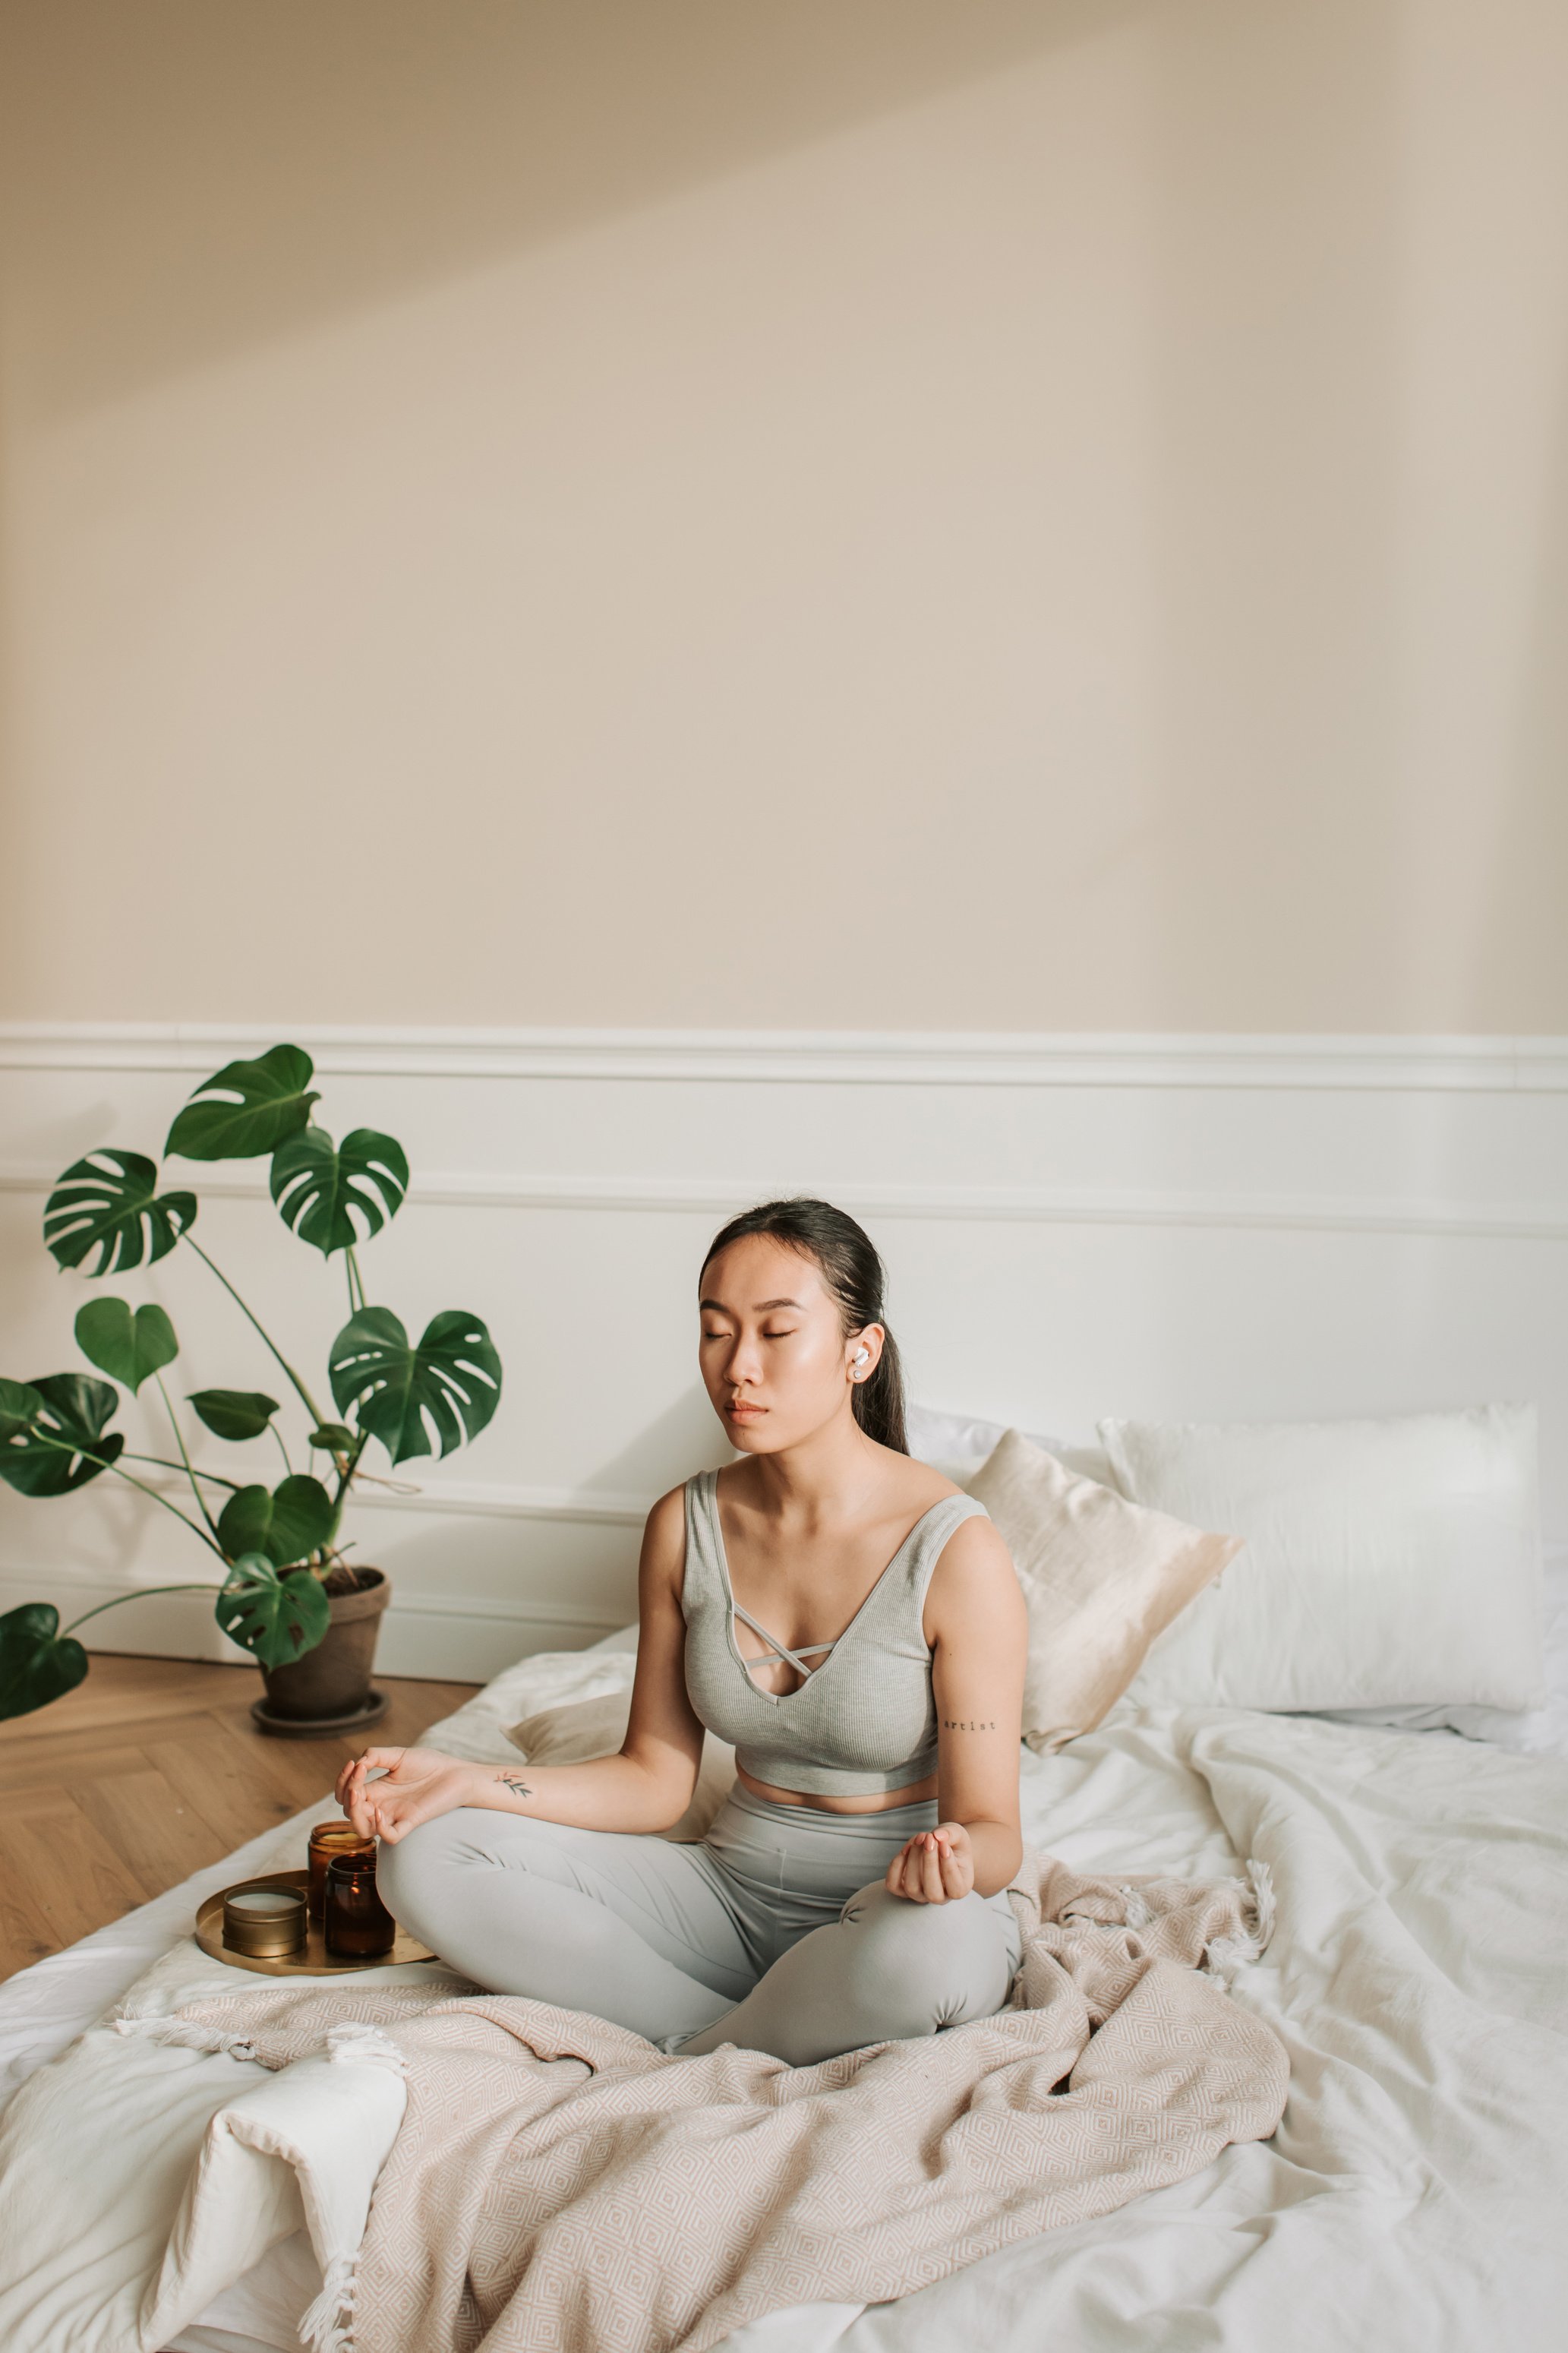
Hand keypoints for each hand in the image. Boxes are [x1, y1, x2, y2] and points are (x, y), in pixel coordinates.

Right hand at [334, 1745, 476, 1843]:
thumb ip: (376, 1756)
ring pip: (363, 1830)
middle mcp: (382, 1805)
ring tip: (358, 1794)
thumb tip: (357, 1763)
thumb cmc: (429, 1764)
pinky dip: (380, 1828)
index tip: (353, 1764)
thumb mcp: (399, 1755)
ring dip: (354, 1815)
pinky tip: (380, 1811)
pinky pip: (390, 1836)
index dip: (342, 1782)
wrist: (457, 1773)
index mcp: (377, 1790)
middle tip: (357, 1776)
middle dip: (346, 1796)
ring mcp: (395, 1815)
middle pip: (349, 1813)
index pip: (347, 1795)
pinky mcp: (411, 1822)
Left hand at [885, 1820, 974, 1903]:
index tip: (944, 1845)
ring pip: (912, 1888)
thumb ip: (952, 1834)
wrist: (940, 1846)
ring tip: (919, 1838)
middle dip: (929, 1863)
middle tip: (929, 1838)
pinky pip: (893, 1884)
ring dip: (913, 1860)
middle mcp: (940, 1897)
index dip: (949, 1867)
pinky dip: (896, 1865)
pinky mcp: (902, 1888)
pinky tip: (906, 1848)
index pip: (956, 1889)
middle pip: (932, 1893)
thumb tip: (937, 1836)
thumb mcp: (958, 1834)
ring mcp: (920, 1895)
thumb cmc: (953, 1843)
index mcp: (960, 1888)